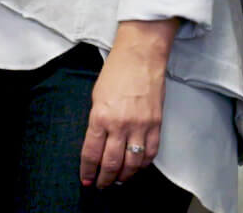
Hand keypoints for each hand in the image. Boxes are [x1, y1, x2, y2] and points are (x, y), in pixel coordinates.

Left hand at [79, 19, 176, 188]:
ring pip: (132, 163)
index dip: (88, 170)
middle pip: (112, 163)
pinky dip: (143, 165)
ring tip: (118, 181)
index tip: (86, 180)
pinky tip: (136, 168)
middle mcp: (120, 124)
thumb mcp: (96, 96)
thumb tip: (98, 142)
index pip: (92, 152)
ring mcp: (140, 126)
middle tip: (101, 185)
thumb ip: (97, 121)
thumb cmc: (115, 72)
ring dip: (125, 176)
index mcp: (100, 116)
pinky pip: (150, 153)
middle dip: (105, 178)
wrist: (141, 57)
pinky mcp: (156, 125)